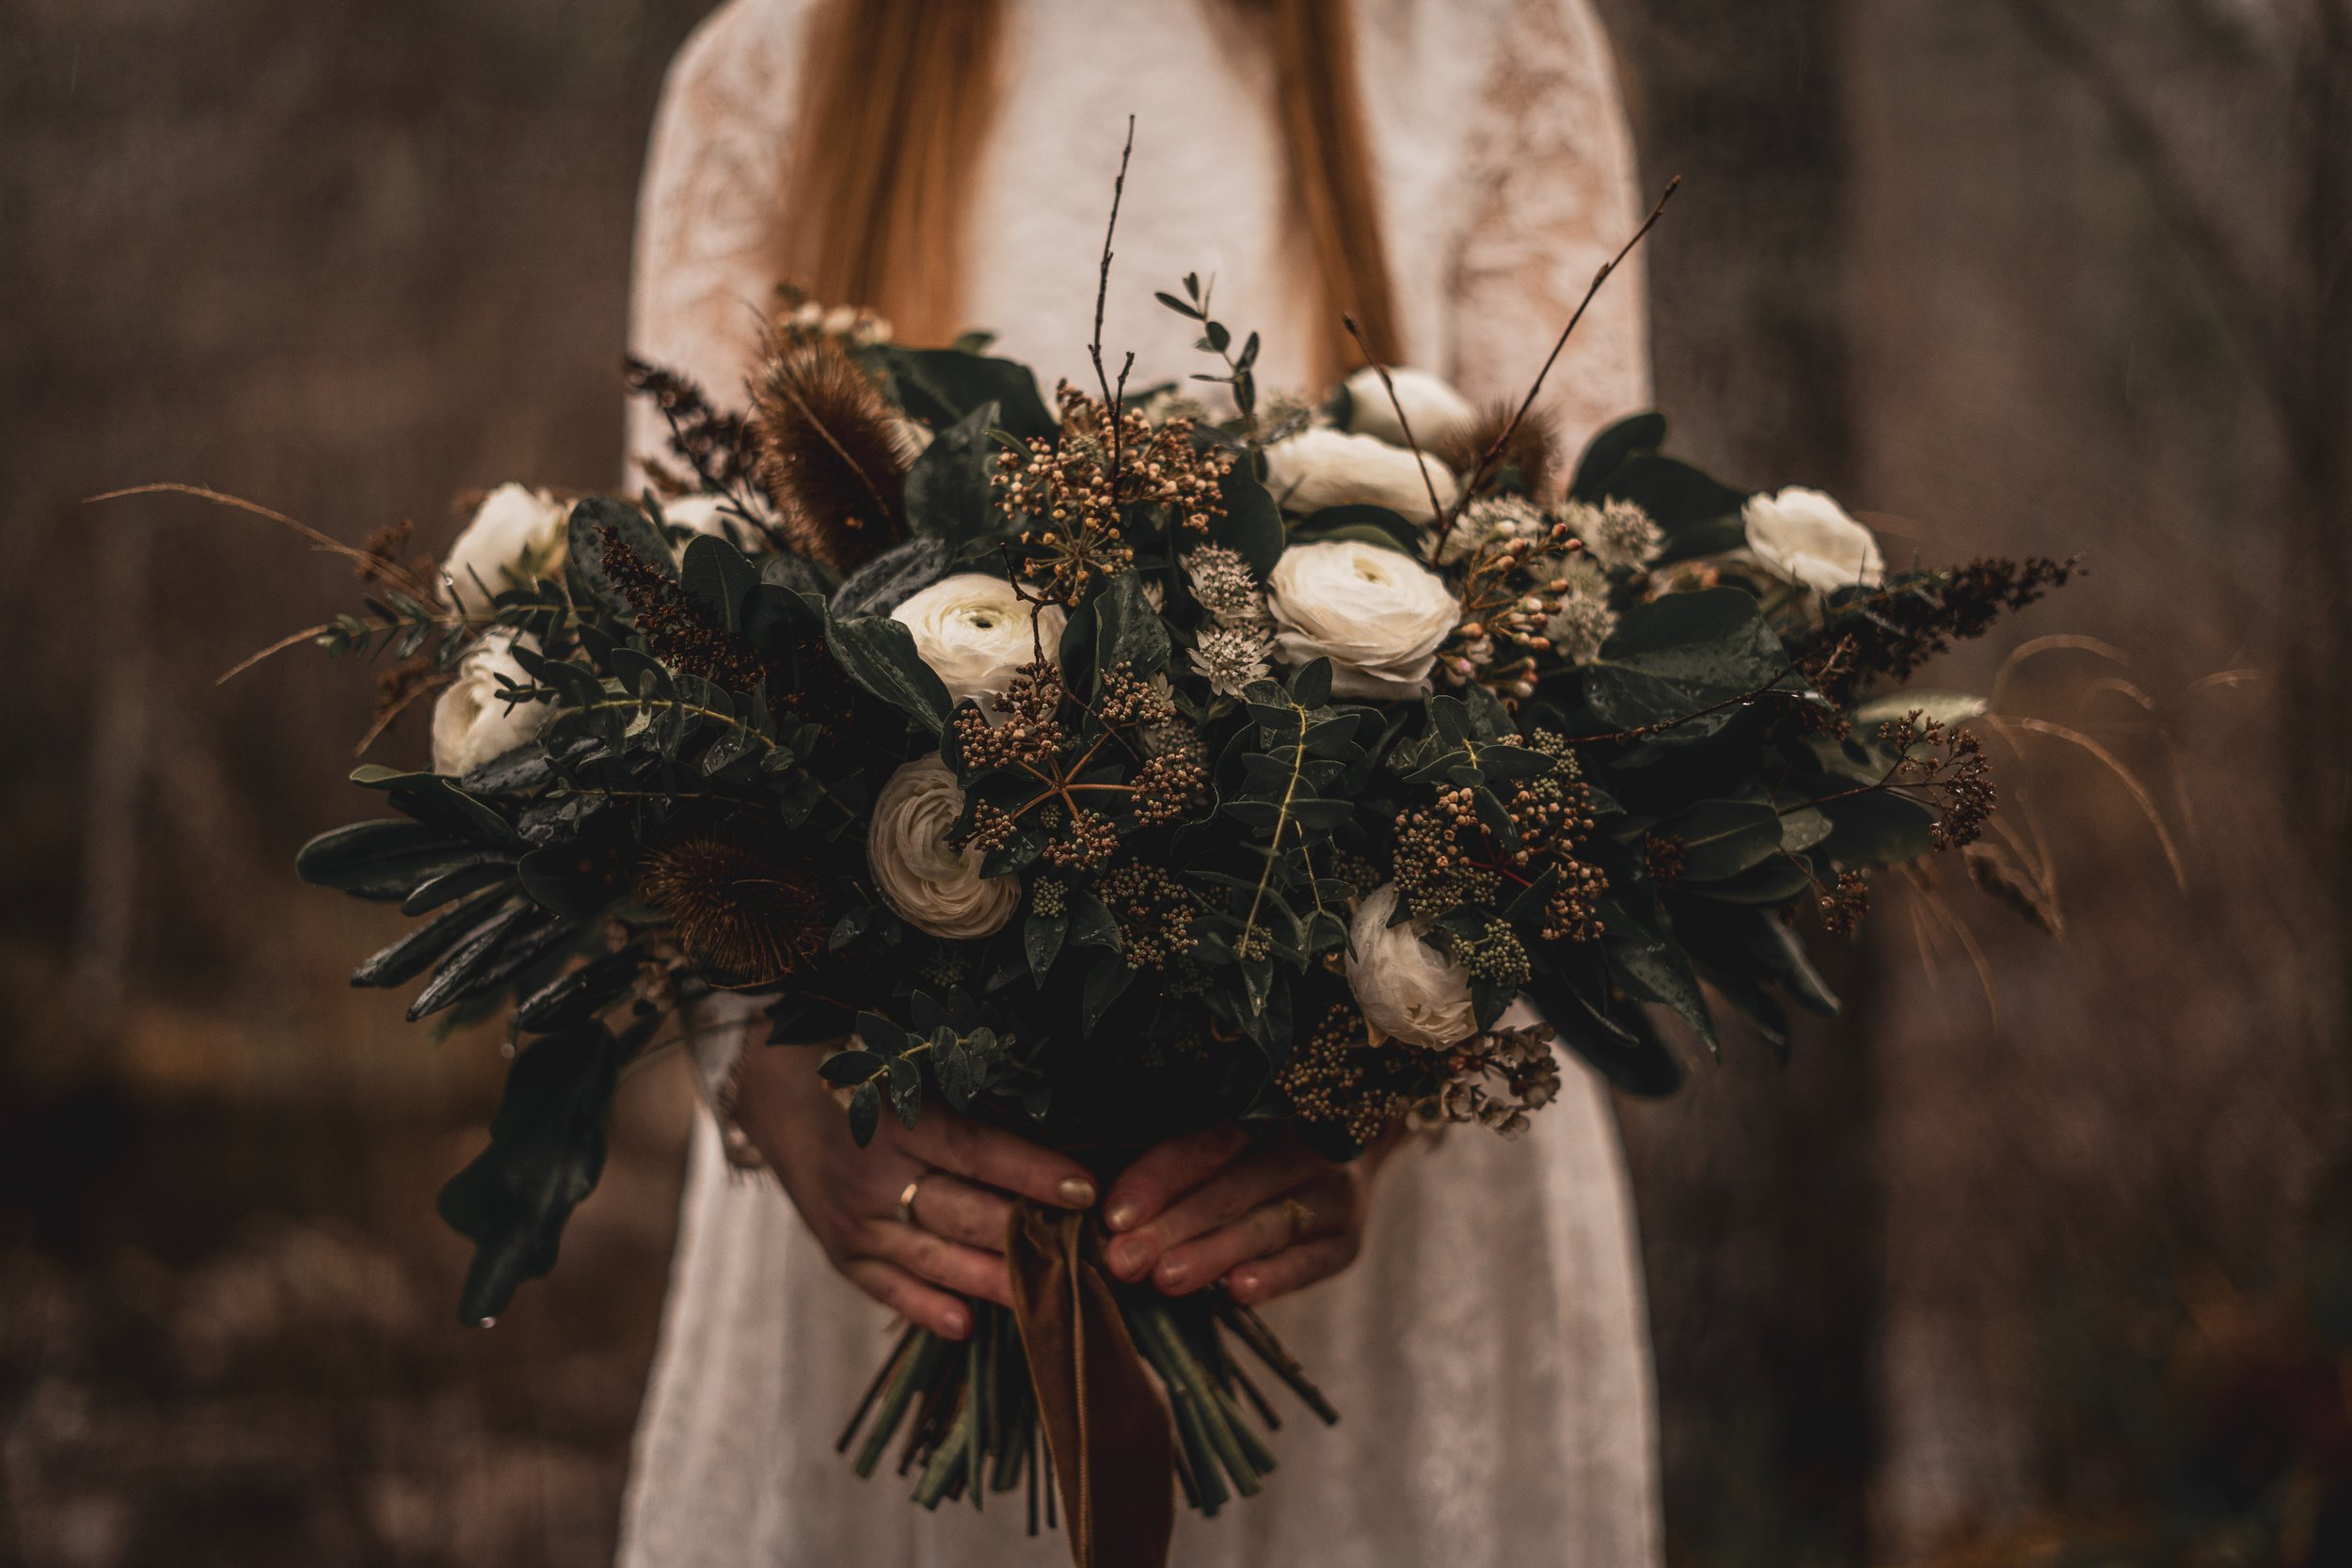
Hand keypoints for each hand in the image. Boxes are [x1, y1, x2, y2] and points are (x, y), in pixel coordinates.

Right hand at [730, 1031, 1097, 1340]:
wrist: (778, 1097)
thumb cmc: (865, 1074)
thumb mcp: (913, 1073)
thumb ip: (972, 1100)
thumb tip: (1056, 1120)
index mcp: (899, 1119)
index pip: (977, 1150)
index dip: (1033, 1171)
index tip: (1087, 1189)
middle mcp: (873, 1173)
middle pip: (961, 1212)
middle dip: (1025, 1234)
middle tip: (1085, 1254)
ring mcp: (852, 1218)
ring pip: (932, 1257)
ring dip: (991, 1280)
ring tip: (1046, 1299)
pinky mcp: (839, 1249)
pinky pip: (885, 1286)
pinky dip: (924, 1307)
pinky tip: (965, 1326)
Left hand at [1097, 1124, 1401, 1306]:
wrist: (1343, 1154)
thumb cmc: (1249, 1148)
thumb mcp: (1218, 1133)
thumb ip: (1165, 1155)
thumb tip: (1086, 1180)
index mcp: (1263, 1109)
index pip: (1205, 1143)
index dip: (1158, 1178)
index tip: (1111, 1215)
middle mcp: (1303, 1146)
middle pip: (1229, 1189)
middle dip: (1171, 1227)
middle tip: (1123, 1260)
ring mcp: (1332, 1194)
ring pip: (1265, 1227)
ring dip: (1213, 1254)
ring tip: (1165, 1280)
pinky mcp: (1347, 1241)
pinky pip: (1312, 1262)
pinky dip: (1277, 1277)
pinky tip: (1240, 1292)